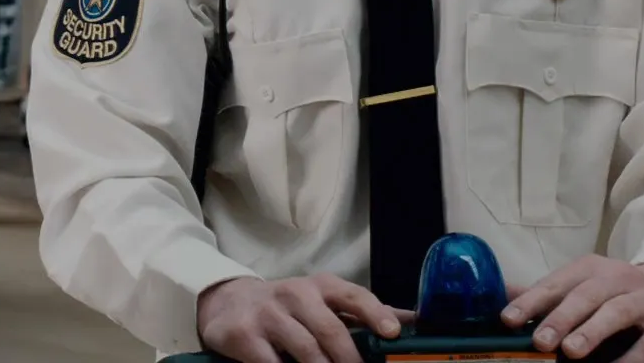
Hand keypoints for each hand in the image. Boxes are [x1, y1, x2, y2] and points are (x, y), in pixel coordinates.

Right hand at [197, 274, 407, 362]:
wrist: (228, 303)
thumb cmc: (288, 307)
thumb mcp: (323, 301)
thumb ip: (364, 313)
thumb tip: (415, 321)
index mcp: (321, 287)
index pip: (353, 295)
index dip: (375, 313)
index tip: (392, 333)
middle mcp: (295, 294)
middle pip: (331, 330)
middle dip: (351, 361)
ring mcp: (268, 315)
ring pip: (306, 352)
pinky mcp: (244, 336)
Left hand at [502, 258, 643, 362]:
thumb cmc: (620, 291)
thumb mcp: (585, 284)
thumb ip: (549, 292)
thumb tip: (504, 294)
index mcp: (591, 268)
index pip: (556, 283)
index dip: (531, 301)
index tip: (508, 319)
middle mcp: (619, 278)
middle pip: (586, 295)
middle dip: (561, 318)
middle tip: (539, 341)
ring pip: (617, 312)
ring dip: (593, 331)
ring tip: (571, 351)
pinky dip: (633, 357)